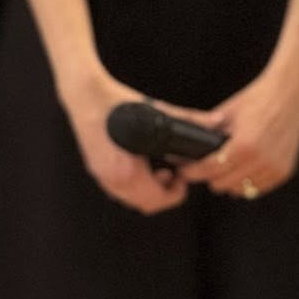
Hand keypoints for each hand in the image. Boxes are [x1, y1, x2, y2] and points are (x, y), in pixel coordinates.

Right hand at [59, 70, 190, 215]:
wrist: (82, 93)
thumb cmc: (114, 102)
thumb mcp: (155, 110)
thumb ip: (187, 119)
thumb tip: (216, 121)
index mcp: (127, 170)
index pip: (158, 199)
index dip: (176, 194)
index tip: (181, 179)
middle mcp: (112, 178)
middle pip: (145, 204)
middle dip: (163, 194)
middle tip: (172, 176)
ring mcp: (101, 175)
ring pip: (131, 199)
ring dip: (148, 191)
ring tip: (156, 170)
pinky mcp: (95, 169)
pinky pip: (119, 190)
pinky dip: (134, 185)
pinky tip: (139, 165)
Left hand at [190, 67, 298, 200]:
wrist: (289, 95)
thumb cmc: (258, 100)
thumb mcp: (226, 112)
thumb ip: (202, 126)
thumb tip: (180, 132)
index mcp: (244, 146)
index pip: (210, 169)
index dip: (193, 172)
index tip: (185, 171)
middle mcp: (261, 161)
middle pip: (223, 184)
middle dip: (209, 176)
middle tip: (201, 167)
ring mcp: (274, 168)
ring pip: (241, 190)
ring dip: (228, 181)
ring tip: (222, 168)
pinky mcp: (284, 172)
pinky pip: (258, 188)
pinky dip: (247, 183)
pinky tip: (240, 170)